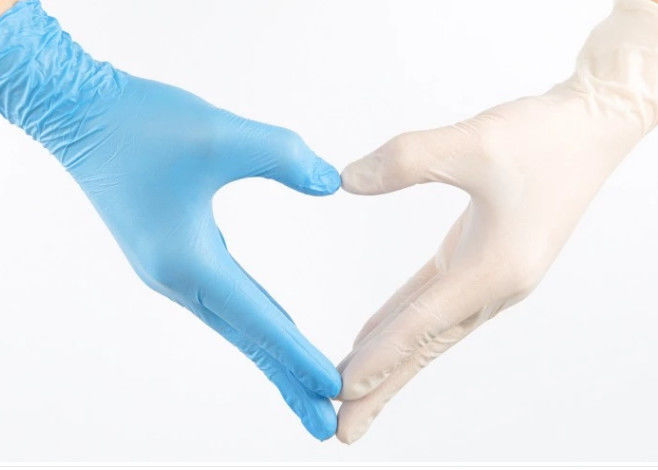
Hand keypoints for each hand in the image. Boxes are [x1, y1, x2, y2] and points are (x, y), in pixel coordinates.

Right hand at [0, 0, 339, 438]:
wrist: (83, 117)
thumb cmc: (141, 124)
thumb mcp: (221, 134)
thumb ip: (283, 155)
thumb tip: (330, 181)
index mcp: (188, 261)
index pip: (258, 321)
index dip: (298, 356)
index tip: (334, 390)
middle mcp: (179, 279)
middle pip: (246, 340)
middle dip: (287, 381)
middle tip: (326, 424)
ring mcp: (174, 272)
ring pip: (236, 326)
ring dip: (272, 358)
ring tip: (307, 389)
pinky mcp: (175, 257)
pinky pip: (225, 303)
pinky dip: (256, 326)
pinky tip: (274, 332)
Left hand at [336, 0, 657, 442]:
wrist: (589, 129)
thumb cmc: (544, 137)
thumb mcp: (473, 141)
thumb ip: (405, 160)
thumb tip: (346, 180)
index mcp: (494, 268)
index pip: (422, 322)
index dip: (380, 356)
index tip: (342, 390)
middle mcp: (493, 286)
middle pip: (424, 346)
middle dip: (382, 387)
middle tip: (342, 429)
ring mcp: (490, 278)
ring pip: (428, 331)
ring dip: (390, 363)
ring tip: (352, 393)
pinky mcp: (482, 262)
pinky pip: (434, 304)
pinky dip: (403, 325)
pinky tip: (377, 337)